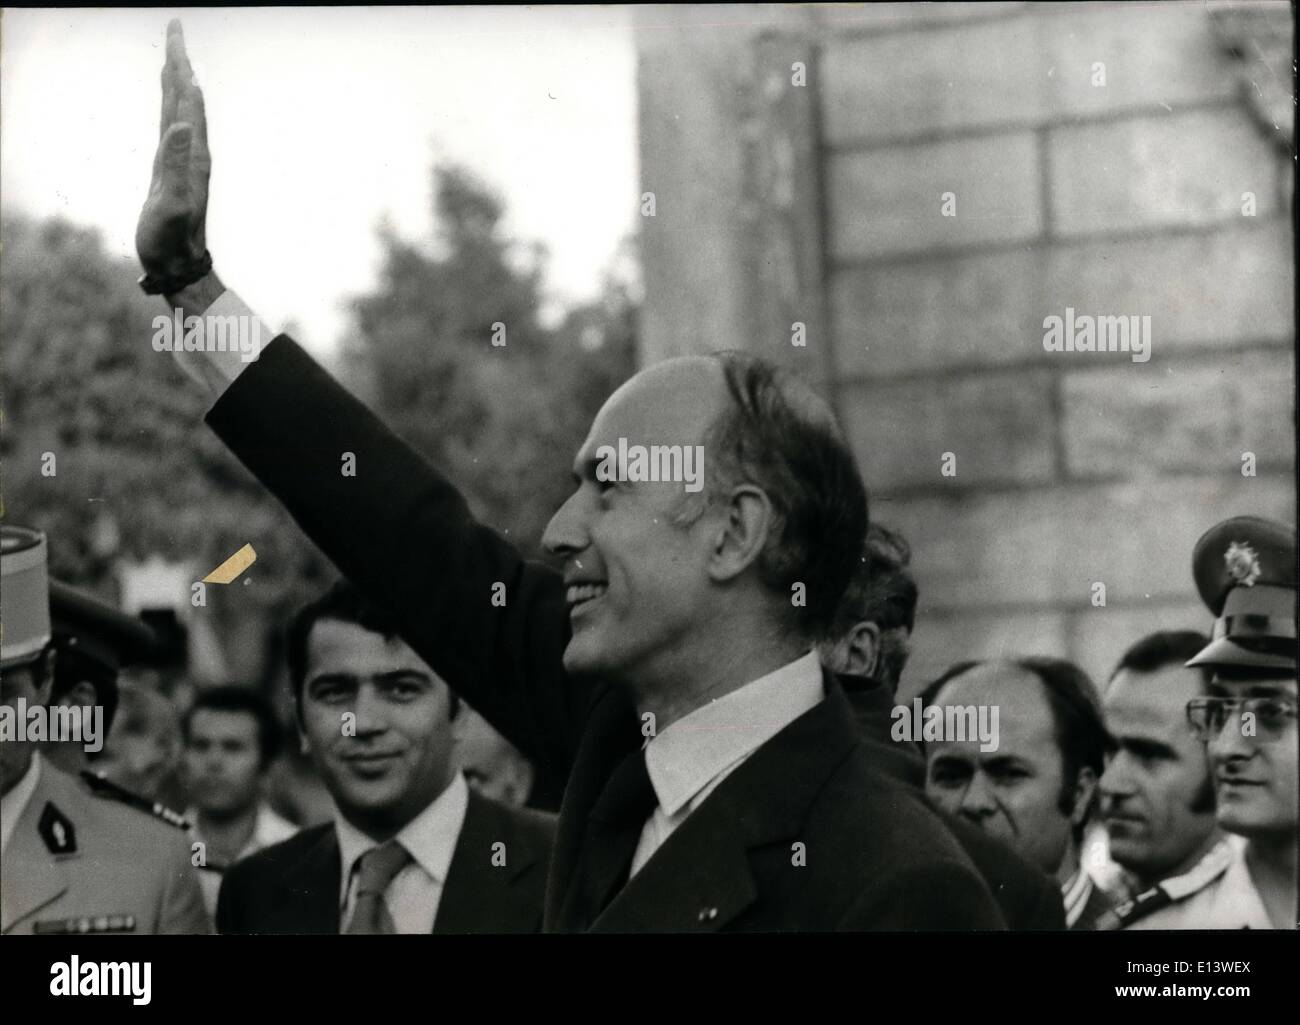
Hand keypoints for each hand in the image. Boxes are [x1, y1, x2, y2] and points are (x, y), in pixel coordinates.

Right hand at [136, 20, 209, 279]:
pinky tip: (170, 101)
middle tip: (175, 28)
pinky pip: (173, 126)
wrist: (179, 266)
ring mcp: (184, 161)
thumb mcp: (170, 204)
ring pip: (181, 110)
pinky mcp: (173, 170)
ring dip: (177, 80)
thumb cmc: (171, 241)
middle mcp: (193, 153)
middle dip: (180, 62)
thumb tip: (183, 127)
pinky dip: (171, 106)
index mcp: (192, 155)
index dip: (181, 67)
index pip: (187, 101)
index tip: (176, 35)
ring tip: (173, 54)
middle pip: (186, 98)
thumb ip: (176, 167)